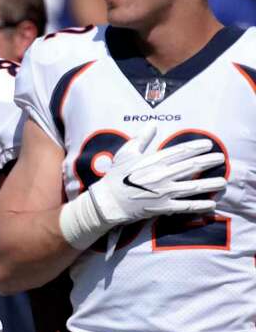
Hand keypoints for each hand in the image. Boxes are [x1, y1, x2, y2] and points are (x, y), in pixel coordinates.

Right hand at [61, 125, 225, 248]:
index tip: (208, 145)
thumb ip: (141, 138)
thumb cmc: (115, 176)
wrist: (108, 201)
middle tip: (221, 159)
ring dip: (211, 184)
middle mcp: (163, 175)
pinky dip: (200, 205)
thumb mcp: (126, 153)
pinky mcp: (163, 207)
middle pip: (192, 166)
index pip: (182, 151)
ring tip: (222, 181)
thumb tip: (152, 124)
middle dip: (209, 162)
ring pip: (194, 186)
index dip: (197, 147)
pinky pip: (186, 206)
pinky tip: (211, 203)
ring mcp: (165, 192)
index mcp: (155, 161)